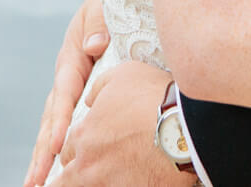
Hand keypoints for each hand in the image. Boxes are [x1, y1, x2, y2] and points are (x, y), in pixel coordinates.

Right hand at [24, 0, 109, 186]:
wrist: (117, 1)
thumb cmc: (112, 3)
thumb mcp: (104, 6)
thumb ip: (99, 23)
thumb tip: (94, 46)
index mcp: (72, 58)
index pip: (65, 93)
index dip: (60, 120)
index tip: (57, 145)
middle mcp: (68, 78)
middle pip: (51, 119)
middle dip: (42, 152)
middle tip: (34, 182)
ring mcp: (73, 89)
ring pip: (55, 127)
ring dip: (44, 157)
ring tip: (35, 184)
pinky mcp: (83, 96)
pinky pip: (72, 125)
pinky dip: (61, 150)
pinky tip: (58, 173)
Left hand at [49, 60, 191, 186]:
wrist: (184, 125)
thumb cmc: (155, 96)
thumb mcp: (124, 74)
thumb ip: (100, 87)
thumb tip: (90, 100)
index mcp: (84, 133)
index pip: (65, 151)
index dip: (73, 152)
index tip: (83, 153)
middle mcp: (89, 162)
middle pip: (66, 180)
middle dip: (73, 176)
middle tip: (86, 172)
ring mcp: (107, 183)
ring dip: (93, 183)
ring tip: (111, 178)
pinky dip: (123, 185)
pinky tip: (133, 182)